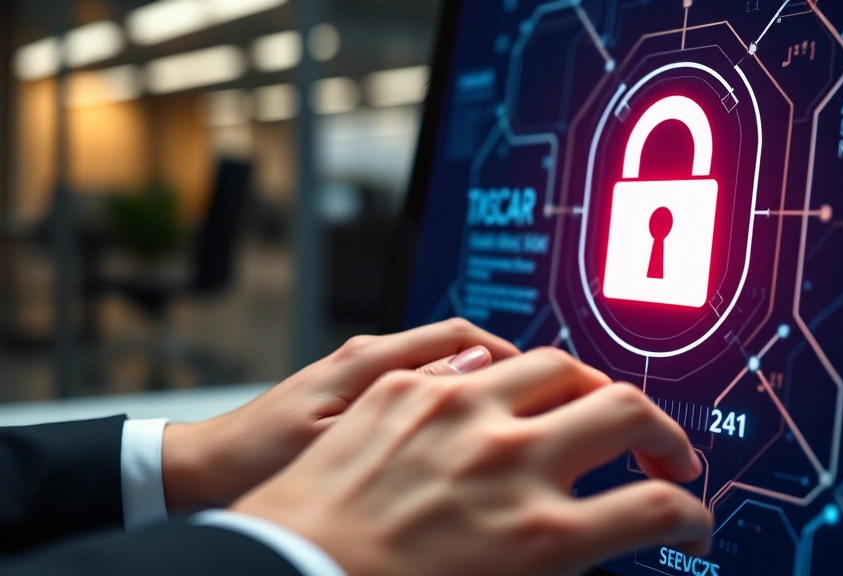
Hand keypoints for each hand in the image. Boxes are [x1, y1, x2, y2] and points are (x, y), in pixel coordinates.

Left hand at [162, 319, 519, 511]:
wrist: (206, 468)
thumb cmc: (259, 458)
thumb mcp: (335, 433)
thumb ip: (404, 401)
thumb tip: (475, 366)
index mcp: (370, 359)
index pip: (464, 337)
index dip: (516, 355)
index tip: (553, 378)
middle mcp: (370, 357)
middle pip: (460, 344)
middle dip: (507, 366)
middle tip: (544, 400)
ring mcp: (362, 374)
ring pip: (440, 365)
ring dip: (479, 385)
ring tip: (509, 419)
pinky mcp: (352, 393)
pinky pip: (417, 386)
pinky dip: (448, 402)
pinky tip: (457, 437)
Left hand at [232, 348, 711, 575]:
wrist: (273, 572)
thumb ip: (553, 559)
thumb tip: (588, 532)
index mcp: (535, 539)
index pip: (658, 510)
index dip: (689, 513)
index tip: (689, 515)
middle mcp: (505, 463)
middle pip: (627, 412)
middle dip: (664, 433)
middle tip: (663, 453)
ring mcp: (453, 413)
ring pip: (558, 365)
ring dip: (589, 389)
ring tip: (586, 409)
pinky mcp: (404, 387)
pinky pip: (477, 357)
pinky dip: (504, 374)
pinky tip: (502, 392)